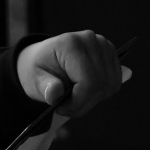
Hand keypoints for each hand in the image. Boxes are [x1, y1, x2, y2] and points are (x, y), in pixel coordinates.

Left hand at [16, 30, 131, 117]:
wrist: (43, 57)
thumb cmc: (39, 69)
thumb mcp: (34, 80)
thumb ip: (45, 88)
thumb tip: (54, 93)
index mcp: (70, 44)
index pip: (89, 82)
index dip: (78, 103)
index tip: (62, 109)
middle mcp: (91, 40)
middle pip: (101, 86)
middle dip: (84, 104)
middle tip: (67, 107)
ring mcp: (104, 45)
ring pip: (109, 86)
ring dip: (93, 100)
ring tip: (74, 98)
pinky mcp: (111, 53)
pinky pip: (114, 83)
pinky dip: (101, 93)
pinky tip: (85, 90)